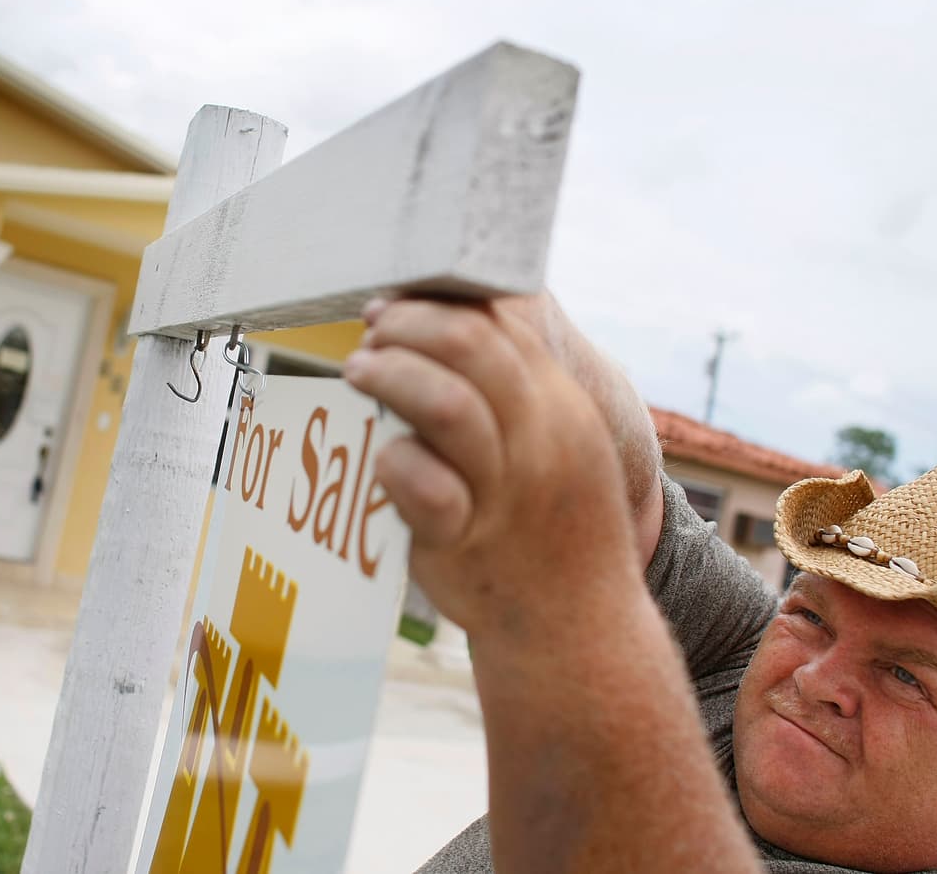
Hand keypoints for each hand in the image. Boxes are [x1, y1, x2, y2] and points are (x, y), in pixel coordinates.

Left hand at [343, 297, 640, 640]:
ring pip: (447, 405)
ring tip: (359, 372)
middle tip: (372, 334)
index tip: (396, 308)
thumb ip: (522, 392)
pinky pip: (424, 487)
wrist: (578, 632)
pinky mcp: (464, 542)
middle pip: (471, 346)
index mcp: (563, 408)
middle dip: (408, 325)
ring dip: (392, 375)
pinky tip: (380, 456)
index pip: (501, 324)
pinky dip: (394, 461)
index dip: (437, 305)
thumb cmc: (556, 529)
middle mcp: (539, 441)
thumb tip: (456, 328)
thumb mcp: (566, 446)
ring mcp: (504, 493)